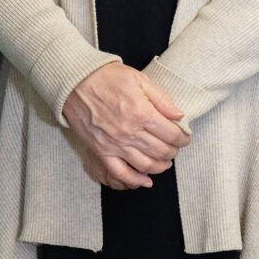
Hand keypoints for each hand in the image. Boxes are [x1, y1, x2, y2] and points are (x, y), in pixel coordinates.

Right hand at [61, 63, 189, 189]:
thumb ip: (161, 98)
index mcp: (142, 113)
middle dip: (173, 151)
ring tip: (165, 161)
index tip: (184, 137)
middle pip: (162, 151)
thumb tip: (179, 115)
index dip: (182, 138)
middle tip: (174, 147)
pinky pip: (121, 173)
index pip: (172, 134)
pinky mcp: (102, 151)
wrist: (74, 82)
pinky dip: (135, 181)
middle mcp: (130, 132)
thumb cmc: (106, 77)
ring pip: (146, 165)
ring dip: (161, 166)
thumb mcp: (138, 79)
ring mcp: (115, 144)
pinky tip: (145, 181)